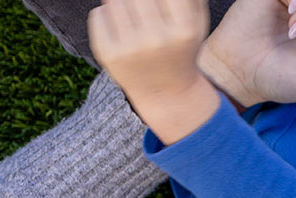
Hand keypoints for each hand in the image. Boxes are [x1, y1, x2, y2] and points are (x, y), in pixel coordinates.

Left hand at [89, 0, 219, 143]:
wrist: (165, 91)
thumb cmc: (181, 46)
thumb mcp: (197, 23)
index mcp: (185, 30)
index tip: (155, 4)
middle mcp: (158, 40)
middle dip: (137, 0)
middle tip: (139, 8)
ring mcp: (131, 48)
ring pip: (114, 0)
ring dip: (120, 2)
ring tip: (130, 13)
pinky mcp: (108, 54)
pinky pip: (98, 14)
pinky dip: (106, 13)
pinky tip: (118, 26)